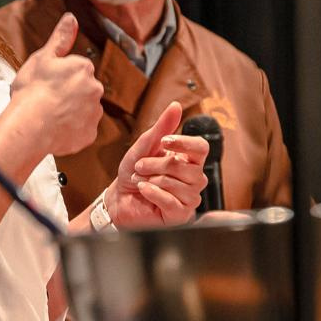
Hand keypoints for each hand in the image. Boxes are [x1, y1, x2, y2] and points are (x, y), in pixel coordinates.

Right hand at [7, 13, 101, 156]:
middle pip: (83, 89)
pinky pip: (82, 130)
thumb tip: (71, 18)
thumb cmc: (33, 91)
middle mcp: (94, 89)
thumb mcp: (43, 57)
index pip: (77, 69)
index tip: (47, 83)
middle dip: (69, 94)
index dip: (60, 77)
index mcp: (83, 68)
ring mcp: (94, 113)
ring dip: (71, 112)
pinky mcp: (90, 134)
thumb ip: (61, 38)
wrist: (30, 127)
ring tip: (50, 116)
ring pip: (84, 110)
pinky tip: (56, 129)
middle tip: (47, 100)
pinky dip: (71, 130)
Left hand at [104, 102, 209, 228]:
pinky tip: (143, 190)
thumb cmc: (134, 172)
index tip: (164, 141)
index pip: (201, 148)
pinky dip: (154, 193)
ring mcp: (189, 198)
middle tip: (140, 167)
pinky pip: (172, 202)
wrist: (118, 198)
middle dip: (157, 164)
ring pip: (179, 184)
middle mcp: (194, 179)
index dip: (185, 143)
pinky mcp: (180, 215)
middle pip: (187, 167)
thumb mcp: (144, 146)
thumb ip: (162, 127)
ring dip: (153, 179)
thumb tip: (176, 105)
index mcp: (189, 160)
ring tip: (140, 180)